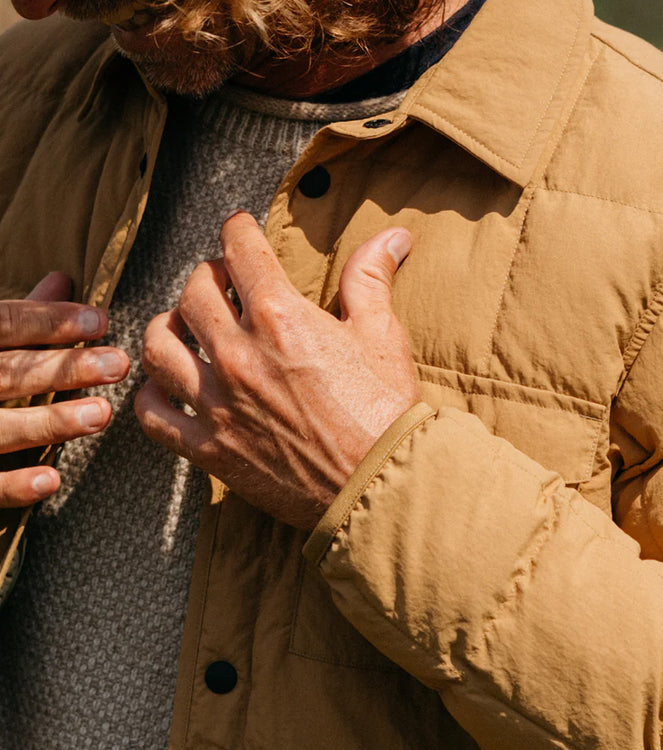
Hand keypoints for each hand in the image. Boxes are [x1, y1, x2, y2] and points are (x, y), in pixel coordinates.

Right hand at [0, 273, 129, 506]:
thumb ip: (14, 316)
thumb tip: (61, 280)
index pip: (0, 324)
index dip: (48, 321)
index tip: (100, 320)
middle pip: (5, 373)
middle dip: (64, 368)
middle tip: (119, 365)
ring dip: (50, 422)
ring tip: (101, 414)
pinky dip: (12, 484)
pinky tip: (52, 480)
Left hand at [136, 213, 420, 529]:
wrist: (377, 487)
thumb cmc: (384, 411)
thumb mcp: (382, 336)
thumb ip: (371, 279)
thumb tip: (393, 236)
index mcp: (280, 319)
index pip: (241, 252)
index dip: (239, 230)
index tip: (240, 230)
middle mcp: (238, 355)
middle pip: (193, 292)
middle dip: (207, 276)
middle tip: (222, 282)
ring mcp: (217, 404)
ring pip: (158, 347)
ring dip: (167, 326)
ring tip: (183, 326)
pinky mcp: (209, 449)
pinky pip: (153, 415)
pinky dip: (150, 395)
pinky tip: (166, 386)